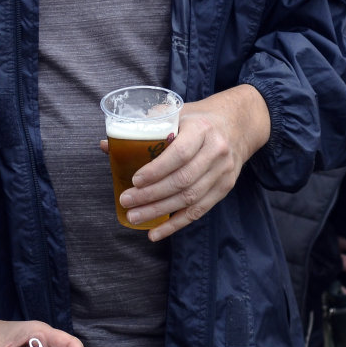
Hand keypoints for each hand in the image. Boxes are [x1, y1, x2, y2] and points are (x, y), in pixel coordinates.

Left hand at [113, 84, 269, 240]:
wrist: (238, 123)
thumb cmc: (198, 119)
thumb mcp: (175, 113)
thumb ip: (144, 128)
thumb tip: (107, 146)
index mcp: (201, 129)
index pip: (179, 153)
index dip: (156, 170)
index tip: (135, 180)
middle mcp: (216, 151)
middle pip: (183, 180)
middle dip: (152, 195)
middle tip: (126, 201)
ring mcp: (223, 172)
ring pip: (190, 199)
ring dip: (160, 212)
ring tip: (134, 217)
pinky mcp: (224, 188)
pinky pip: (199, 211)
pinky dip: (176, 225)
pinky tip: (155, 233)